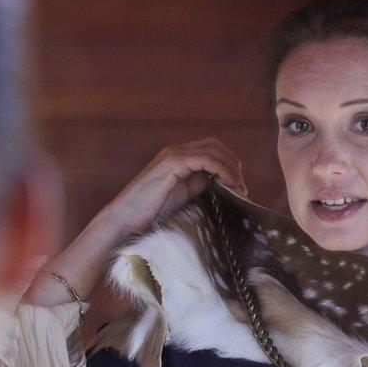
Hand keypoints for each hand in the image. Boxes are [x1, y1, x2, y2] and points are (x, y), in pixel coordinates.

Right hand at [99, 137, 247, 236]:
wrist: (125, 221)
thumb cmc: (149, 215)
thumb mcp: (182, 198)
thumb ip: (198, 186)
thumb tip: (220, 182)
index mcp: (178, 159)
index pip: (211, 150)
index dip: (229, 164)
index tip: (240, 186)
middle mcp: (175, 152)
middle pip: (215, 145)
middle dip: (233, 163)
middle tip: (242, 186)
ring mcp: (172, 155)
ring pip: (212, 149)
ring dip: (231, 166)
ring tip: (239, 186)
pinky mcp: (171, 164)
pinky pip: (204, 158)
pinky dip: (221, 168)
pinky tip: (229, 183)